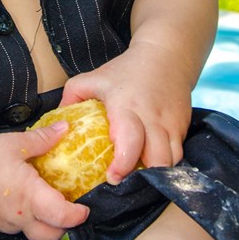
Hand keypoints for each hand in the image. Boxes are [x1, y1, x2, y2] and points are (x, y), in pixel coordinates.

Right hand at [0, 122, 88, 239]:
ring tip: (48, 205)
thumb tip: (66, 129)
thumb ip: (44, 138)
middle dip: (64, 227)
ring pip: (33, 234)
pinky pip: (17, 228)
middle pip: (51, 236)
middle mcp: (20, 216)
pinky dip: (27, 220)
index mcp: (30, 196)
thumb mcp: (17, 143)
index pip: (62, 217)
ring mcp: (6, 223)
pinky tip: (25, 202)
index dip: (77, 216)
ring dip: (45, 225)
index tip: (85, 208)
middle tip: (69, 209)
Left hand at [59, 48, 191, 177]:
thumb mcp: (92, 78)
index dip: (123, 164)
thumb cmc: (125, 70)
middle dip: (144, 178)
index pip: (130, 140)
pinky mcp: (182, 127)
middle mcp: (152, 117)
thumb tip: (55, 127)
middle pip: (157, 159)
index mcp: (127, 106)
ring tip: (139, 177)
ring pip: (172, 161)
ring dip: (156, 173)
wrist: (166, 55)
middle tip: (127, 183)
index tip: (112, 177)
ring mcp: (171, 123)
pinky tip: (152, 164)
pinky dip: (166, 163)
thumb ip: (70, 99)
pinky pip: (178, 154)